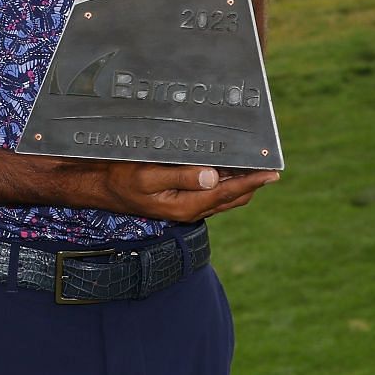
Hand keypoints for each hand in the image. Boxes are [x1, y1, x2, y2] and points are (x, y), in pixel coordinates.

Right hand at [94, 162, 278, 223]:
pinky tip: (229, 169)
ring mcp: (188, 207)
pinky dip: (227, 182)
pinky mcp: (183, 201)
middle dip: (253, 182)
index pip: (228, 192)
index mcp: (186, 205)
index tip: (272, 172)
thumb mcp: (147, 175)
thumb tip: (213, 176)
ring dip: (242, 183)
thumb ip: (180, 176)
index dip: (252, 181)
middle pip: (233, 197)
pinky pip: (214, 194)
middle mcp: (192, 209)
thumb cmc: (121, 180)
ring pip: (225, 197)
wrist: (103, 189)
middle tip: (270, 164)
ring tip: (258, 166)